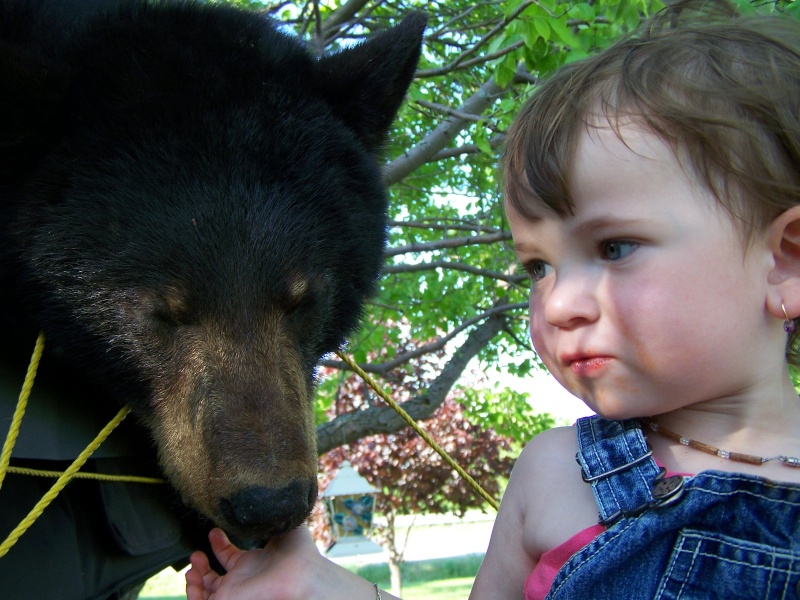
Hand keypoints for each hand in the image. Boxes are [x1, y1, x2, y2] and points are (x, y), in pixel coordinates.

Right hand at [185, 527, 381, 599]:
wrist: (302, 574)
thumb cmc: (299, 553)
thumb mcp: (283, 524)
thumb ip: (270, 514)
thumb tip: (264, 495)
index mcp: (253, 562)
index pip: (229, 556)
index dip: (218, 544)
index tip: (214, 531)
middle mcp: (242, 578)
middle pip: (213, 576)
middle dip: (200, 564)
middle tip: (196, 552)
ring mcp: (234, 591)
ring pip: (205, 590)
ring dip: (194, 578)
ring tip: (194, 562)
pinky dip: (192, 593)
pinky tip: (193, 575)